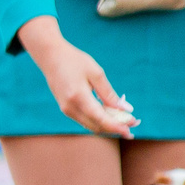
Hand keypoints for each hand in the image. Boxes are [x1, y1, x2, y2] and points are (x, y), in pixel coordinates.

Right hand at [19, 16, 135, 137]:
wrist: (50, 56)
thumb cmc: (74, 61)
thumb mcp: (96, 73)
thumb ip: (109, 94)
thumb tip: (126, 109)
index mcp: (79, 97)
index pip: (101, 119)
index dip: (118, 126)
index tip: (132, 128)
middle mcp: (70, 108)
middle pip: (97, 126)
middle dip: (116, 128)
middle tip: (134, 123)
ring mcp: (66, 109)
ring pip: (91, 125)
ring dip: (108, 125)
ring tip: (125, 119)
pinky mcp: (65, 108)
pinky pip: (85, 120)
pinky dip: (99, 120)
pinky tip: (110, 113)